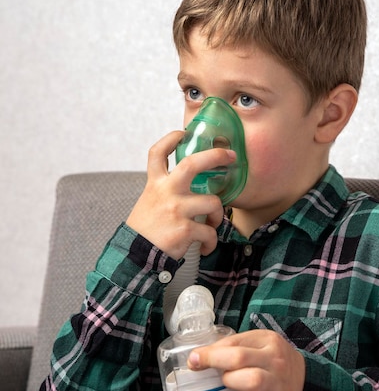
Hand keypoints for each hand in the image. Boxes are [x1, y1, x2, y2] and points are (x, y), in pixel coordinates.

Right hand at [126, 130, 235, 258]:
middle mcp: (166, 192)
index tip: (183, 133)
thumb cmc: (147, 230)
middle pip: (192, 164)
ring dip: (218, 216)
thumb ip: (167, 190)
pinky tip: (205, 246)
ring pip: (213, 203)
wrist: (135, 257)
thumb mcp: (150, 202)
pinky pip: (211, 232)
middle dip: (216, 156)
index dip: (170, 139)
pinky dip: (211, 242)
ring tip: (211, 226)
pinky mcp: (184, 229)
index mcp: (155, 184)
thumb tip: (192, 186)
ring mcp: (176, 210)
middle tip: (231, 156)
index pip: (157, 153)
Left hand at [187, 330, 305, 390]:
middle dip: (213, 362)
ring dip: (230, 381)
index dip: (209, 352)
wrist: (301, 374)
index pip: (234, 343)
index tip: (194, 358)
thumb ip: (237, 347)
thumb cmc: (272, 359)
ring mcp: (278, 379)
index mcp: (268, 340)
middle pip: (239, 358)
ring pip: (250, 380)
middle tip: (197, 366)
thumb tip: (200, 357)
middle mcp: (275, 358)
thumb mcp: (260, 345)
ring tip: (225, 381)